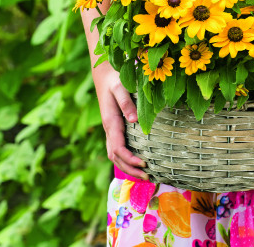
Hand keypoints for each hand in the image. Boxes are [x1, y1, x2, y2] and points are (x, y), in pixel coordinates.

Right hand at [92, 61, 148, 179]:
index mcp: (110, 122)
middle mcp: (109, 129)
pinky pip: (118, 149)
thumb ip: (126, 102)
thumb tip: (133, 120)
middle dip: (130, 170)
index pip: (118, 148)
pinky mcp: (114, 129)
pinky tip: (137, 163)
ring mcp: (111, 130)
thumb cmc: (115, 79)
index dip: (130, 159)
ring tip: (145, 176)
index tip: (144, 164)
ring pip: (115, 156)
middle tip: (148, 178)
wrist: (104, 74)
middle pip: (116, 157)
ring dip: (128, 168)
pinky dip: (126, 160)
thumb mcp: (121, 86)